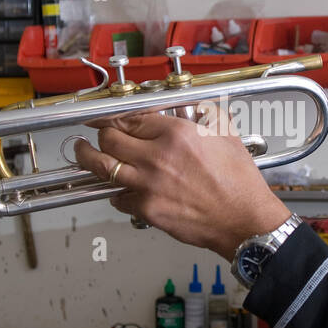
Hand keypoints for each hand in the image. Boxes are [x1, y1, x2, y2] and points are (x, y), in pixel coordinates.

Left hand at [73, 109, 290, 260]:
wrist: (244, 221)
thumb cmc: (239, 183)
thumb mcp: (226, 135)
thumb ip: (204, 115)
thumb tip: (192, 106)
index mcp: (176, 134)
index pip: (130, 117)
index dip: (115, 117)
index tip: (108, 118)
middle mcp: (157, 157)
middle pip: (109, 138)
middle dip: (100, 135)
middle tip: (95, 135)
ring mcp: (148, 185)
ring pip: (102, 167)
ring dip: (89, 158)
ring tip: (83, 153)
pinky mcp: (147, 210)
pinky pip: (118, 198)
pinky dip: (116, 193)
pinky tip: (121, 189)